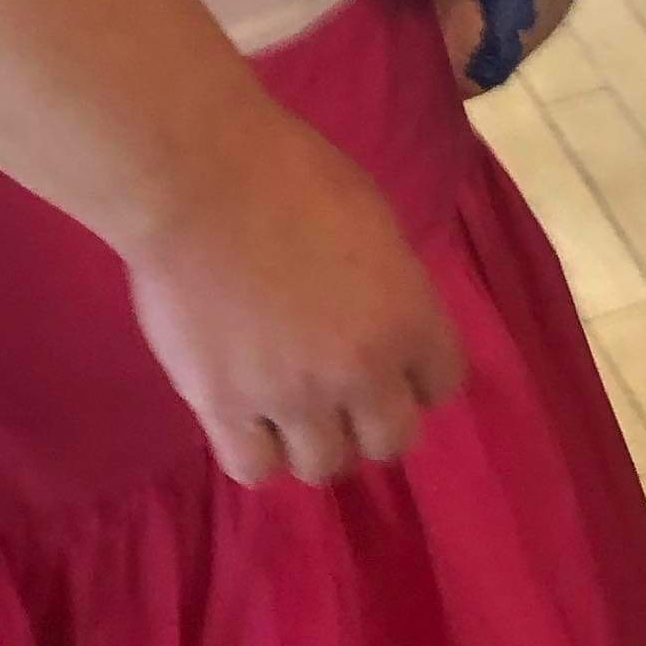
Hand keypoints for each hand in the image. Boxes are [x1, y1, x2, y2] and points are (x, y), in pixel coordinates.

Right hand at [128, 110, 467, 485]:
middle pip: (391, 442)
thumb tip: (386, 322)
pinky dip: (256, 452)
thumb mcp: (376, 222)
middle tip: (343, 396)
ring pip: (323, 466)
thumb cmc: (294, 176)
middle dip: (372, 422)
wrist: (203, 180)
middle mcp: (359, 370)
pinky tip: (248, 420)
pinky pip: (254, 469)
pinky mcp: (223, 408)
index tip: (396, 367)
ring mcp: (291, 396)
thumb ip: (391, 287)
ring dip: (314, 442)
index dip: (419, 377)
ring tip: (290, 411)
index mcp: (408, 315)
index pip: (442, 384)